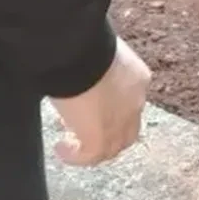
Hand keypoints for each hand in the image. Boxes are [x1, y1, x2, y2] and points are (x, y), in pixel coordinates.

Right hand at [50, 38, 151, 165]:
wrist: (80, 53)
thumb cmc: (84, 42)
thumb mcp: (98, 51)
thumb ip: (95, 63)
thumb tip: (78, 64)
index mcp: (138, 78)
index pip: (130, 100)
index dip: (111, 106)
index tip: (88, 101)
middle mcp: (136, 103)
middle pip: (128, 128)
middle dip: (109, 131)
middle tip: (83, 127)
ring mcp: (121, 124)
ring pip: (113, 146)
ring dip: (93, 147)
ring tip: (70, 143)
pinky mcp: (101, 138)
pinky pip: (90, 156)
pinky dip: (76, 157)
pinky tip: (60, 149)